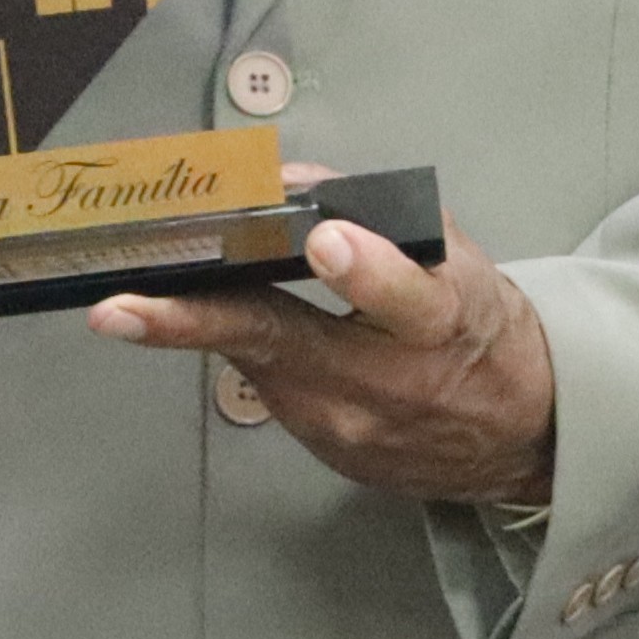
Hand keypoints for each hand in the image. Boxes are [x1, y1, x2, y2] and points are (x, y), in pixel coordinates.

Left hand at [93, 217, 552, 503]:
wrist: (520, 438)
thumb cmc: (486, 333)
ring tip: (137, 302)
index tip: (324, 240)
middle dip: (189, 323)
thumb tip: (293, 185)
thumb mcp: (465, 264)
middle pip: (281, 346)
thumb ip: (385, 219)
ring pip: (255, 363)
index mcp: (441, 324)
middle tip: (118, 308)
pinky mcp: (322, 453)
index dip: (364, 270)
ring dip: (203, 325)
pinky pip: (268, 386)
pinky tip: (222, 328)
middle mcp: (387, 385)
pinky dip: (247, 351)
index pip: (405, 299)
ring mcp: (345, 430)